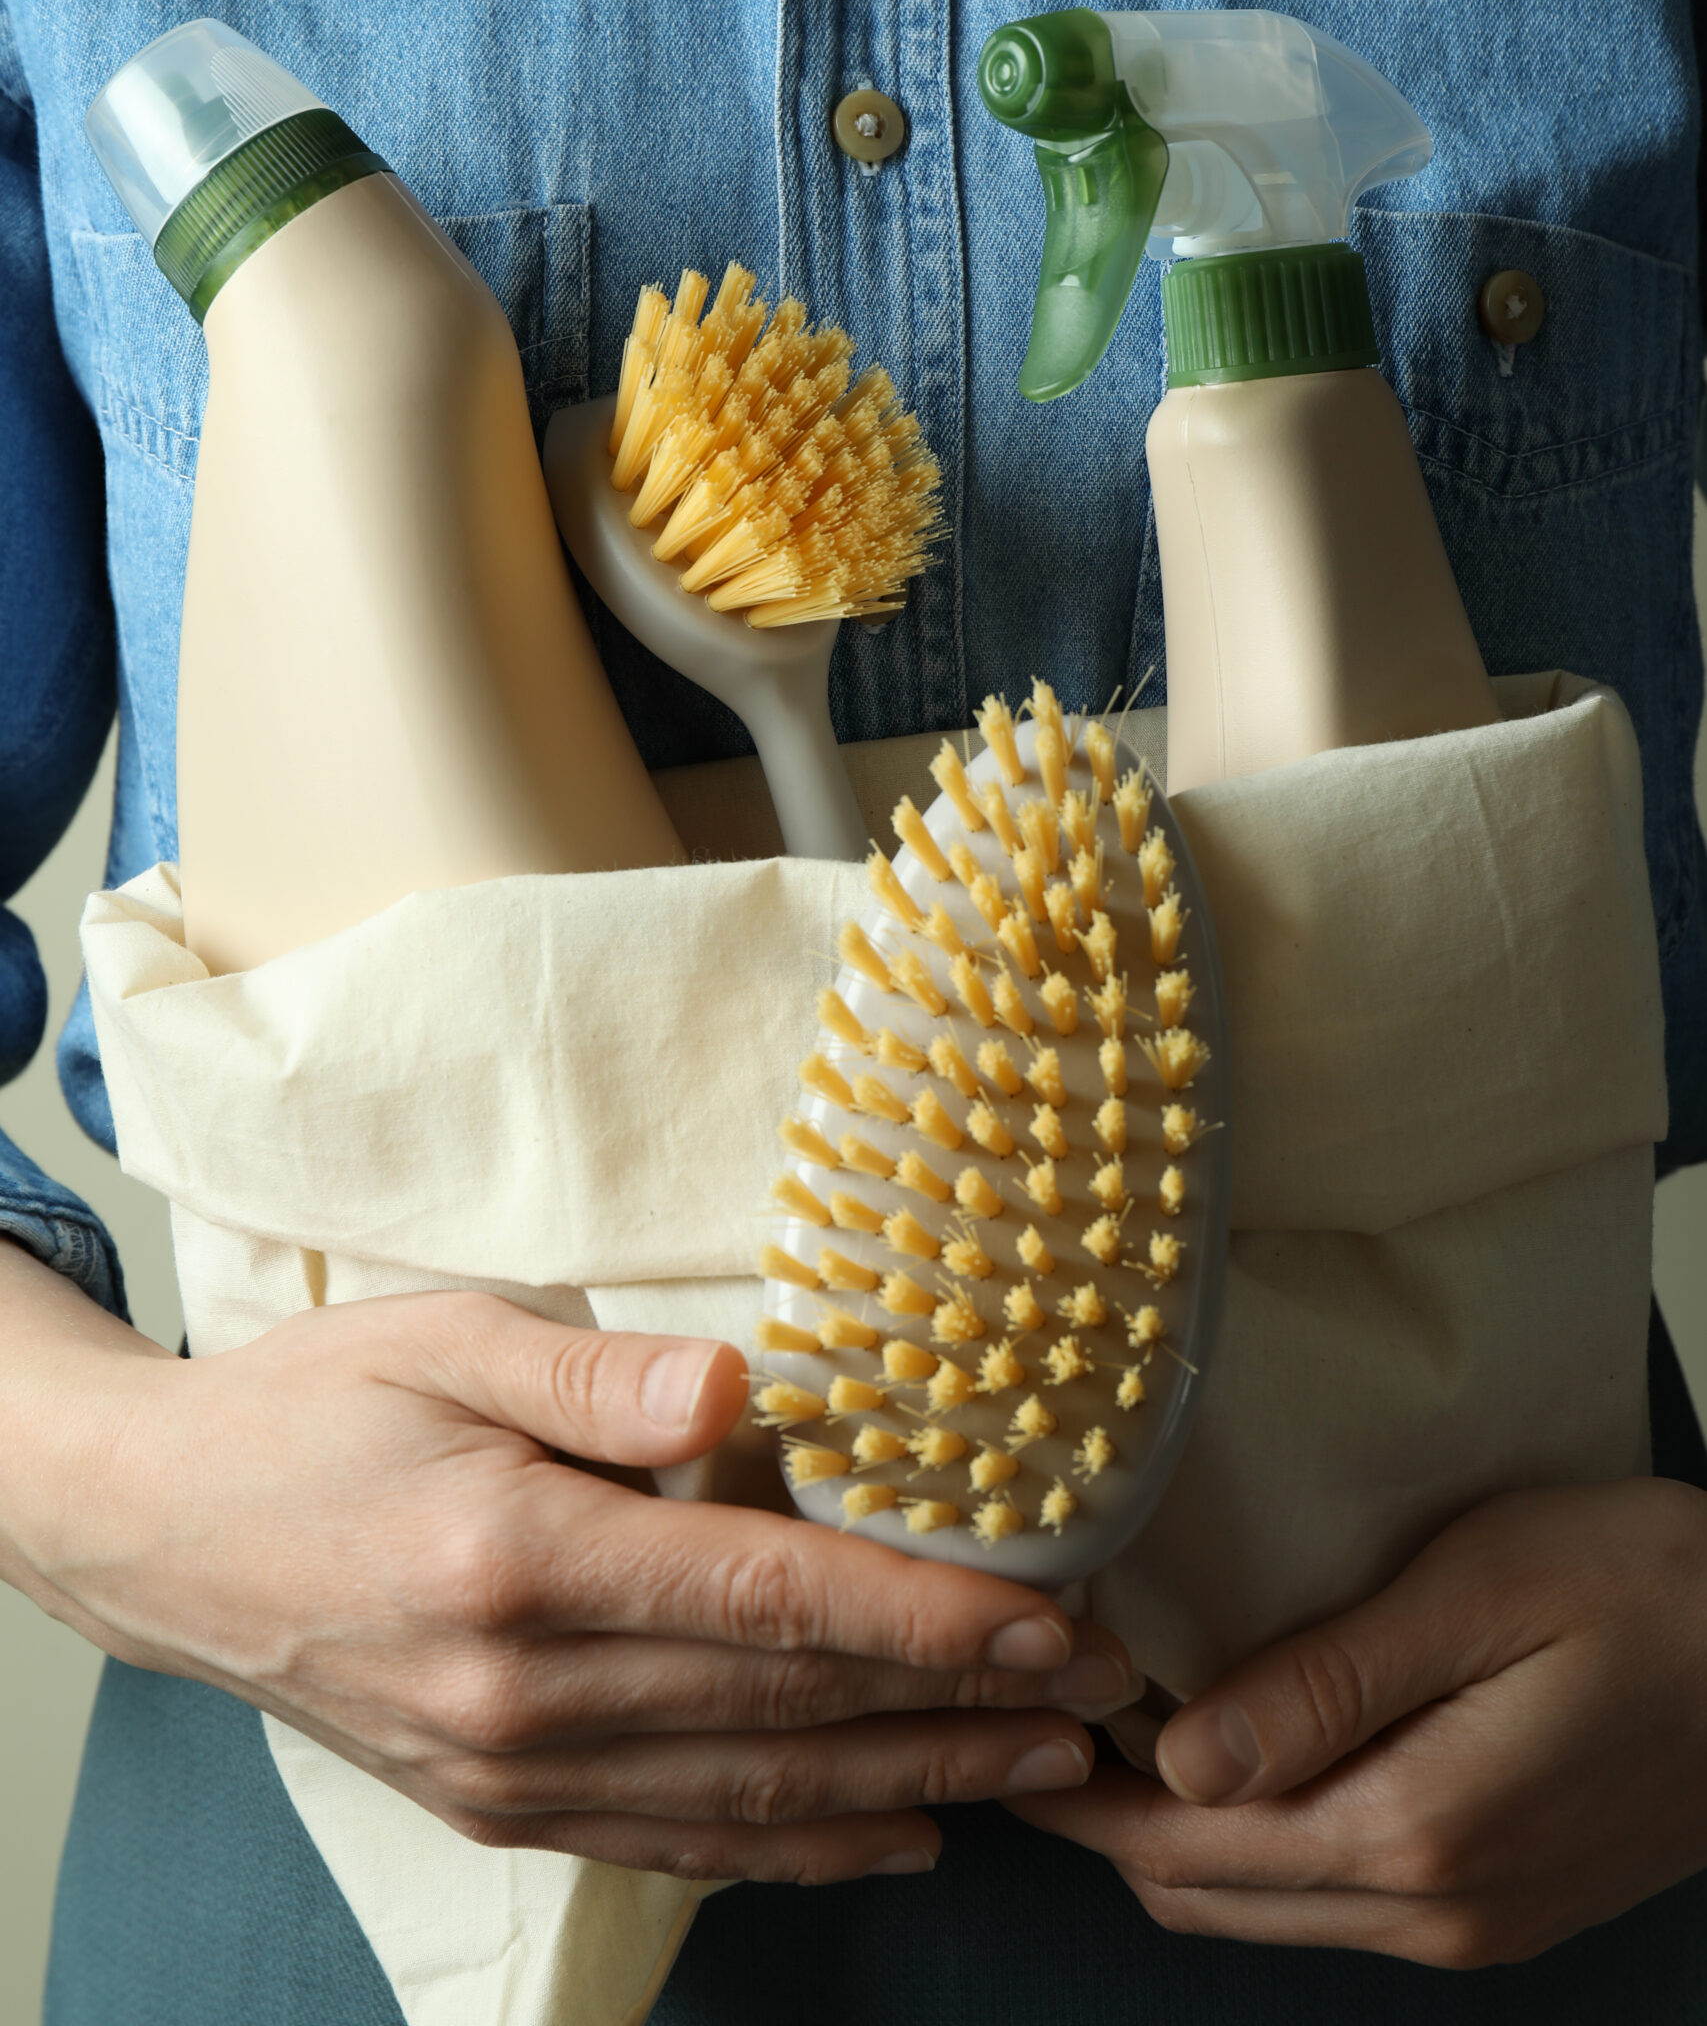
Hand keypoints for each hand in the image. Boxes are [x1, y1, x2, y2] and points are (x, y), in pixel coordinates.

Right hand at [0, 1247, 1132, 1882]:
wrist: (166, 1535)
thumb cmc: (316, 1407)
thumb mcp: (441, 1340)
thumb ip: (592, 1377)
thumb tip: (738, 1395)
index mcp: (522, 1561)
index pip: (769, 1602)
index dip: (924, 1622)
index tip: (1053, 1625)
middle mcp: (526, 1693)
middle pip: (787, 1712)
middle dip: (960, 1710)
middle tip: (1102, 1700)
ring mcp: (512, 1772)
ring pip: (754, 1793)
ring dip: (913, 1785)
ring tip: (1043, 1770)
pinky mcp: (502, 1807)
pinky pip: (679, 1842)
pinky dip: (799, 1849)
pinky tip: (896, 1838)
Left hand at [1009, 1480, 1706, 1965]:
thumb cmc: (1648, 1590)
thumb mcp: (1479, 1590)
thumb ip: (1327, 1683)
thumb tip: (1180, 1762)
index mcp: (1414, 1831)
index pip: (1180, 1846)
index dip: (1075, 1792)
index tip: (1015, 1715)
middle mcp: (1434, 1909)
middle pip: (1202, 1894)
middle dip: (1100, 1820)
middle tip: (1042, 1712)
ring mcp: (1471, 1925)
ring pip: (1260, 1908)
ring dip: (1172, 1836)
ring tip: (1112, 1726)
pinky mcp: (1499, 1910)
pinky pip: (1332, 1900)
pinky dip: (1253, 1846)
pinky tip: (1236, 1760)